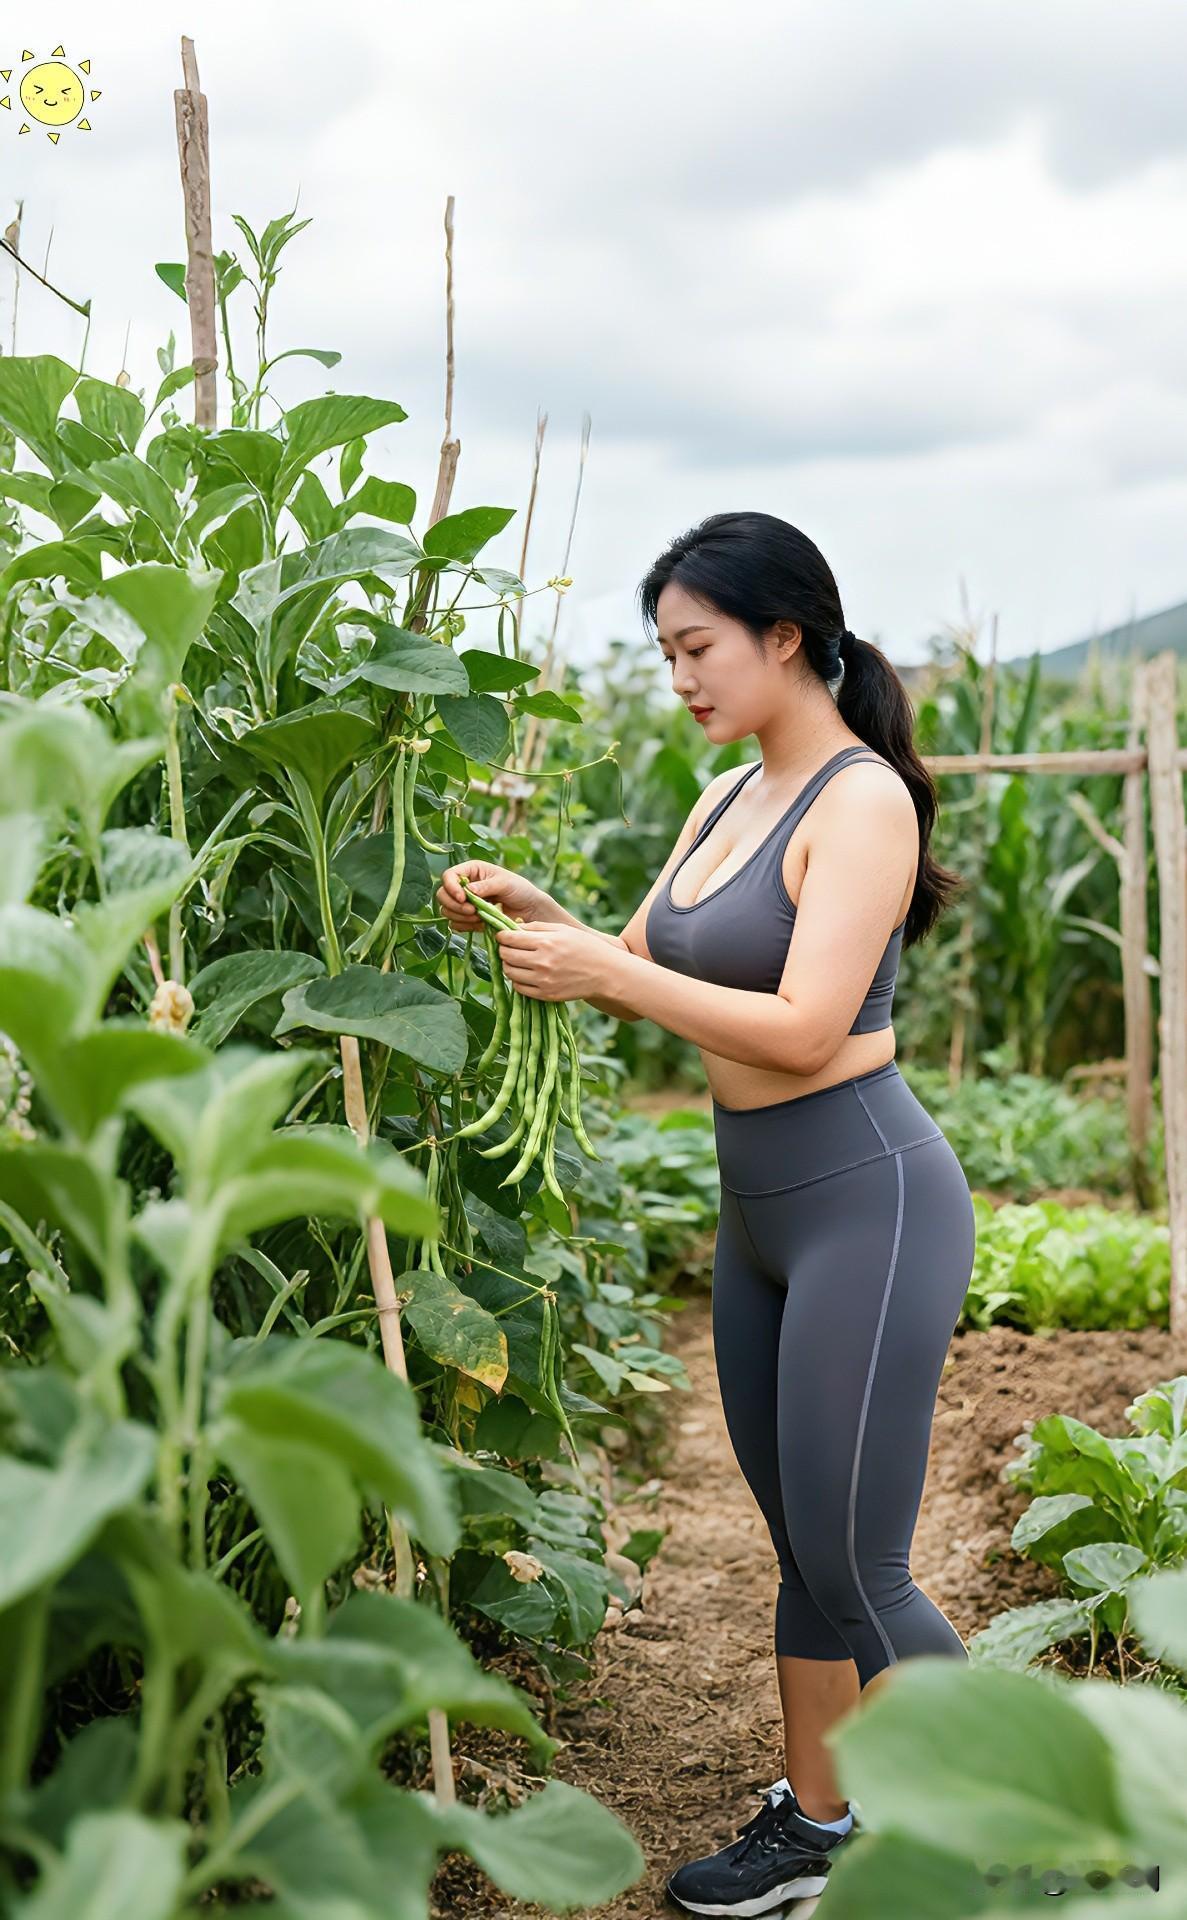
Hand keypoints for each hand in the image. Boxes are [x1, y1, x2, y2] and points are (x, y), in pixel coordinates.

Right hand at [436, 860, 544, 931]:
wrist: (529, 910)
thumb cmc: (520, 889)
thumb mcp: (505, 883)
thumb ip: (486, 886)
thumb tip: (468, 890)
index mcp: (471, 870)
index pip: (448, 876)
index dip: (451, 887)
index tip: (462, 898)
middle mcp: (464, 885)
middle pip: (442, 895)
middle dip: (454, 905)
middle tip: (472, 911)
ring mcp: (465, 903)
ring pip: (447, 911)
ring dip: (460, 917)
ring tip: (479, 918)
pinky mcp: (468, 919)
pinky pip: (455, 924)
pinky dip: (464, 926)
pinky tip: (479, 924)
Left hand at [494, 920, 614, 1002]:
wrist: (606, 974)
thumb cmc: (586, 947)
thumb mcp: (563, 930)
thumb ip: (537, 927)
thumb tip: (513, 928)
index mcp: (545, 942)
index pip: (510, 939)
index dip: (502, 936)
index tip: (503, 935)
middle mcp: (541, 962)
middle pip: (506, 956)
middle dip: (503, 950)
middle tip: (509, 947)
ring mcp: (542, 981)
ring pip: (509, 972)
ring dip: (509, 965)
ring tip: (517, 960)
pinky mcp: (545, 995)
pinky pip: (519, 988)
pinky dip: (517, 980)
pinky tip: (526, 973)